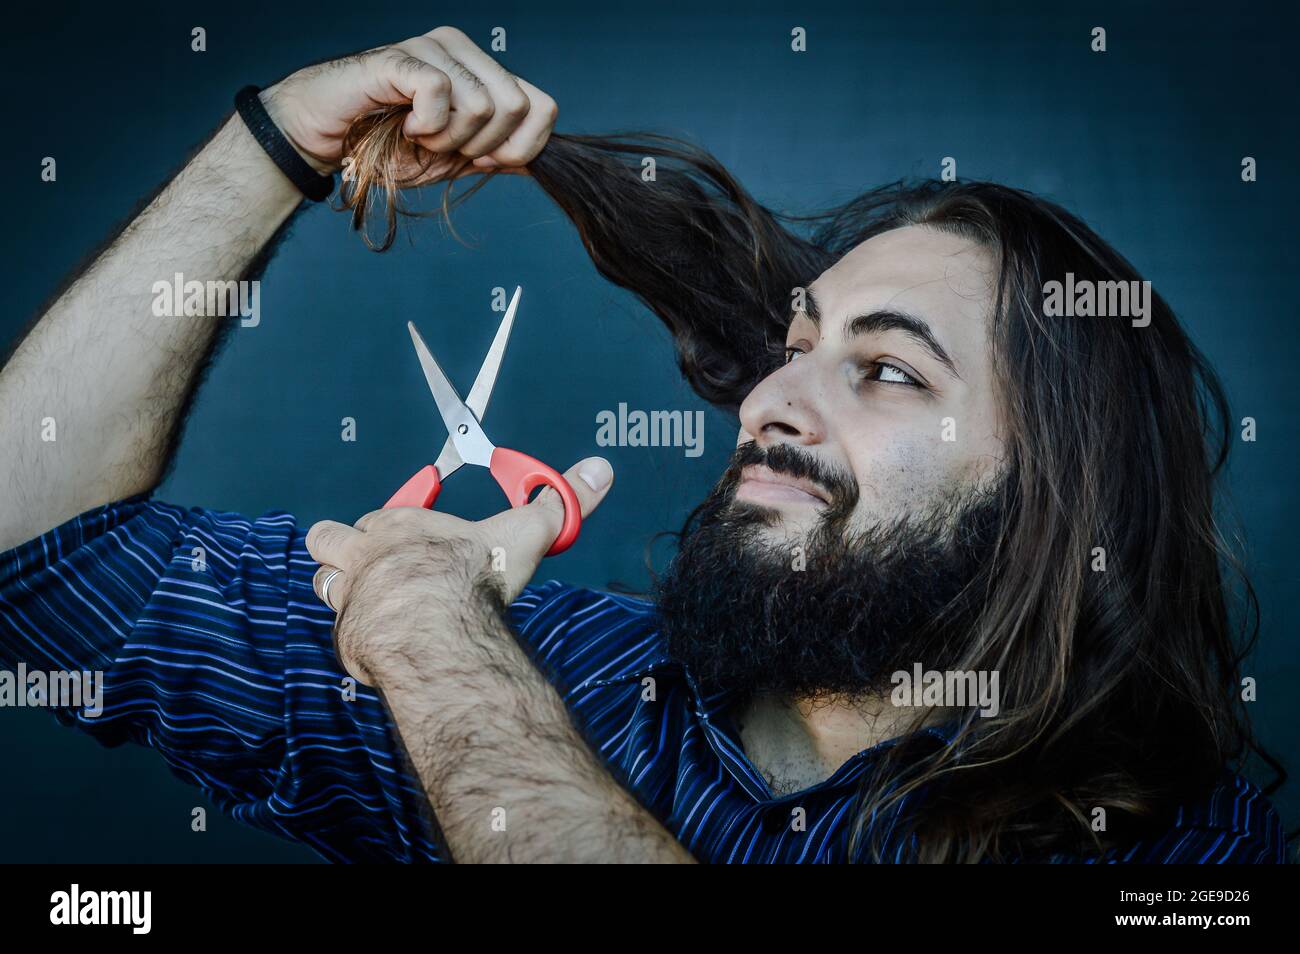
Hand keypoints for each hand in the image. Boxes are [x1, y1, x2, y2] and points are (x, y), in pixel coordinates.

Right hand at [260, 25, 557, 180]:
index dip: (520, 147)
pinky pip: (441, 95)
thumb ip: (499, 155)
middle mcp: (464, 51)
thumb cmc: (388, 146)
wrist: (330, 142)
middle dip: (480, 146)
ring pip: (483, 105)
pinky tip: (404, 124)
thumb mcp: (456, 159)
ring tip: (416, 134)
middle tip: (440, 145)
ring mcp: (433, 48)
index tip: (480, 159)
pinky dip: (425, 126)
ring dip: (446, 139)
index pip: (543, 107)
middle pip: (516, 107)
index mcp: (483, 71)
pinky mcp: (402, 57)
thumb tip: (545, 161)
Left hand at [304, 457, 612, 684]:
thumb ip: (561, 502)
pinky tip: (384, 641)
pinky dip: (358, 634)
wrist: (438, 625)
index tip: (409, 532)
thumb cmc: (474, 575)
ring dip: (340, 589)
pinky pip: (342, 631)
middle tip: (370, 564)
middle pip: (328, 539)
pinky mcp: (349, 637)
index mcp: (399, 525)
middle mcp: (364, 555)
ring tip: (371, 602)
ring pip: (323, 582)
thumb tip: (601, 469)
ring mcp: (350, 597)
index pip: (376, 515)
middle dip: (342, 548)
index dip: (390, 523)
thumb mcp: (527, 531)